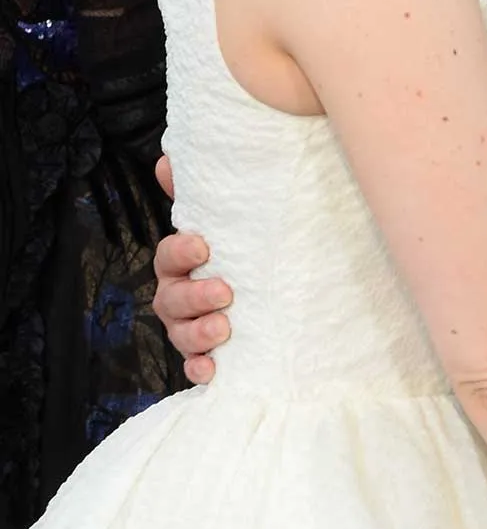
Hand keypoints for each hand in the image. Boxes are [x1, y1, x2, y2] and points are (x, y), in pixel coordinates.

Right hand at [152, 155, 230, 383]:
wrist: (278, 294)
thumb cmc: (242, 252)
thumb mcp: (230, 222)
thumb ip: (201, 195)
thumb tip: (168, 158)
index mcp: (181, 264)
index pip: (168, 257)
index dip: (180, 252)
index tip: (202, 246)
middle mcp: (179, 297)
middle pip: (171, 300)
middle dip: (194, 296)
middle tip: (225, 292)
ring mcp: (191, 329)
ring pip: (179, 335)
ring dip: (197, 334)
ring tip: (224, 328)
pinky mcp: (208, 357)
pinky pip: (195, 369)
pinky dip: (200, 370)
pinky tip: (212, 370)